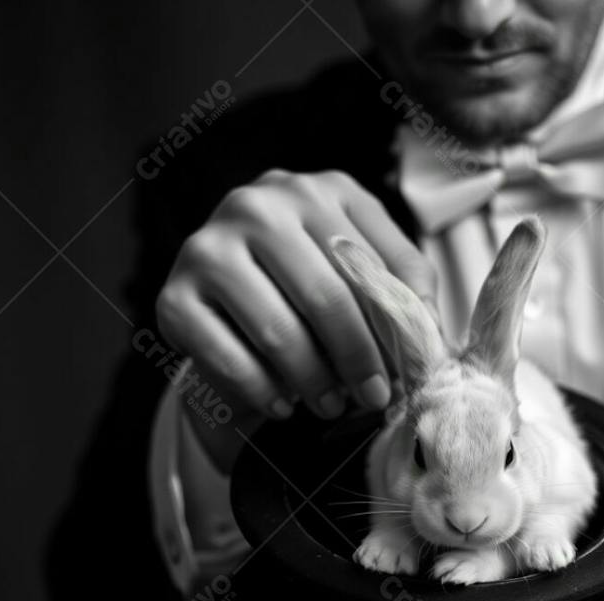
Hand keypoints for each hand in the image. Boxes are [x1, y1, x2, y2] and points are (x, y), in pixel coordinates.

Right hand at [155, 169, 437, 470]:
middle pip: (326, 297)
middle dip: (356, 360)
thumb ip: (404, 291)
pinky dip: (262, 391)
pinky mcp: (174, 295)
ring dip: (313, 381)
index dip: (392, 329)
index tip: (406, 376)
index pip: (368, 266)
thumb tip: (430, 337)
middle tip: (372, 399)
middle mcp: (257, 205)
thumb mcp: (366, 271)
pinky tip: (283, 405)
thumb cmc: (313, 286)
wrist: (232, 304)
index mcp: (318, 192)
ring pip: (278, 329)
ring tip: (331, 406)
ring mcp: (208, 246)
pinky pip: (227, 356)